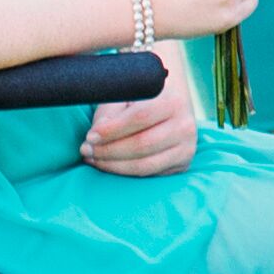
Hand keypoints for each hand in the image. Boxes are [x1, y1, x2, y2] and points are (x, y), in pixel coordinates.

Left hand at [80, 50, 202, 176]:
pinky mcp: (182, 165)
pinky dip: (124, 172)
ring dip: (112, 165)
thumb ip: (110, 115)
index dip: (112, 130)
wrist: (170, 108)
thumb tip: (94, 139)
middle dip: (108, 150)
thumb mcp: (125, 98)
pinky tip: (108, 165)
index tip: (90, 136)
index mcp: (174, 101)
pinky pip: (148, 175)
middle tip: (86, 150)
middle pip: (141, 144)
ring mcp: (187, 148)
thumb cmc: (141, 101)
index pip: (140, 118)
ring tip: (93, 158)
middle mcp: (186, 126)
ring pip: (144, 165)